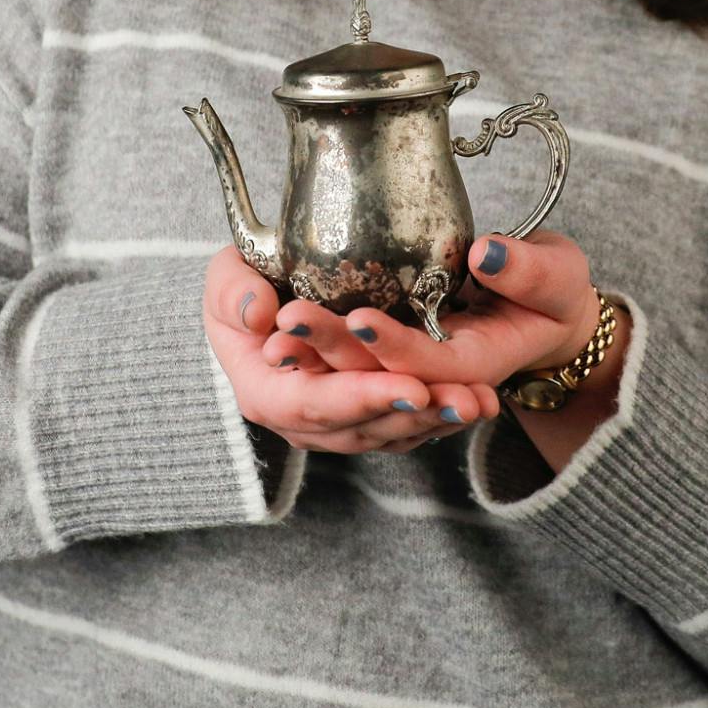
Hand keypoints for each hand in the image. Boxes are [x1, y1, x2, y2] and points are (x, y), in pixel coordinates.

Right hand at [202, 247, 500, 453]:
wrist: (266, 297)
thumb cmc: (246, 284)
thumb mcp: (227, 275)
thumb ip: (232, 292)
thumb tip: (260, 315)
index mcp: (264, 393)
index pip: (309, 405)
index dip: (360, 399)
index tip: (410, 385)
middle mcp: (303, 421)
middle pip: (359, 427)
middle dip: (411, 413)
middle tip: (460, 397)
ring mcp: (339, 424)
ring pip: (390, 433)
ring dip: (437, 420)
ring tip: (479, 402)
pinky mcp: (368, 416)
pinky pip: (407, 425)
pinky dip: (443, 416)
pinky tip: (481, 403)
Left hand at [271, 230, 605, 391]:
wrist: (543, 316)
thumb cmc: (552, 292)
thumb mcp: (558, 275)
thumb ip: (530, 269)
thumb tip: (488, 253)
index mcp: (477, 364)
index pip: (429, 365)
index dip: (394, 347)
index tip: (359, 316)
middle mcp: (433, 381)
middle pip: (377, 378)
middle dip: (330, 351)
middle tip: (287, 318)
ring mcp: (407, 375)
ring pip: (352, 380)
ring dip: (310, 358)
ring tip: (270, 327)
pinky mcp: (387, 362)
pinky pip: (343, 371)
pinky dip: (311, 355)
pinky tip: (273, 328)